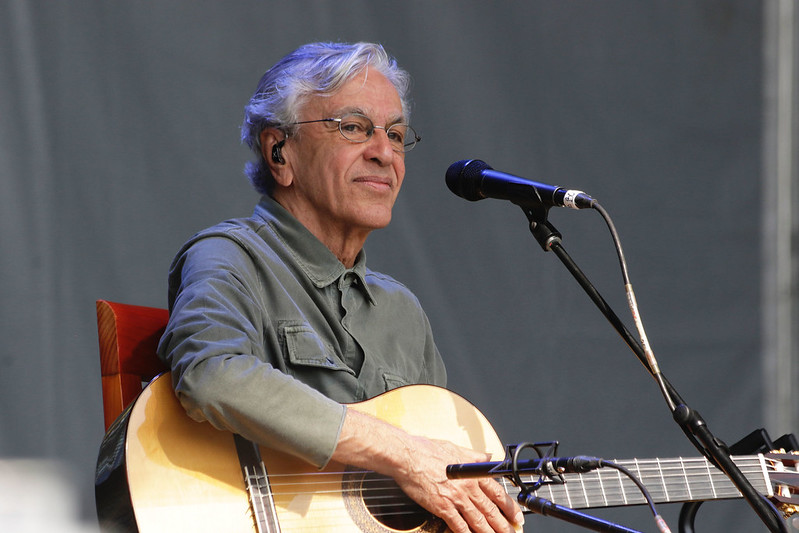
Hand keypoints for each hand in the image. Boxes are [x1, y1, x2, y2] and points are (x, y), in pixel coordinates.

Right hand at [392, 436, 523, 532]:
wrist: (408, 456)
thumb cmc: (427, 450)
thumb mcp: (456, 448)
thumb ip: (474, 455)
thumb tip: (487, 456)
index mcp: (472, 472)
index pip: (498, 493)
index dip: (509, 507)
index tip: (516, 516)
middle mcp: (467, 486)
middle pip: (491, 510)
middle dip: (503, 525)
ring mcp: (456, 498)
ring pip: (478, 520)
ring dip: (489, 532)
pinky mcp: (442, 507)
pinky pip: (458, 525)